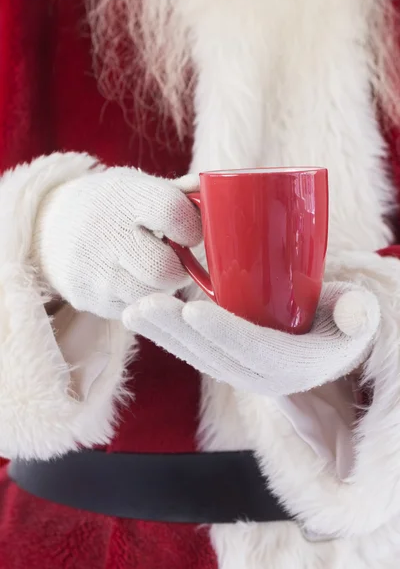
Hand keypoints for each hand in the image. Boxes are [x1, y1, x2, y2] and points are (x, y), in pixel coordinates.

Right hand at [33, 154, 201, 318]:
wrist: (50, 229)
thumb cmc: (110, 207)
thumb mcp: (137, 187)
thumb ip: (179, 193)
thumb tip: (219, 193)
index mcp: (124, 196)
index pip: (172, 212)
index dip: (191, 227)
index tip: (189, 232)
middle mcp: (105, 233)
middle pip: (164, 269)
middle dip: (179, 268)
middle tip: (175, 261)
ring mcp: (93, 271)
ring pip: (152, 295)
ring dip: (161, 287)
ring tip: (151, 270)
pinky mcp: (88, 299)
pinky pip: (133, 309)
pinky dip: (140, 299)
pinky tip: (130, 280)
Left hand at [122, 282, 379, 394]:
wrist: (327, 344)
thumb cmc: (340, 323)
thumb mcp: (356, 318)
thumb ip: (357, 313)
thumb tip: (354, 314)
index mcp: (294, 365)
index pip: (255, 350)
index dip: (224, 332)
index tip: (192, 308)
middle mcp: (262, 377)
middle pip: (214, 356)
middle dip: (176, 332)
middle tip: (142, 306)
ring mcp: (241, 373)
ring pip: (197, 357)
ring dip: (162, 335)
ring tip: (130, 312)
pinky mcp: (227, 363)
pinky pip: (193, 353)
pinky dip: (167, 336)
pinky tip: (141, 316)